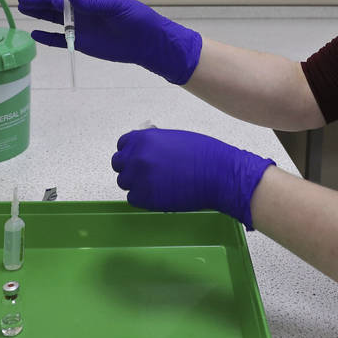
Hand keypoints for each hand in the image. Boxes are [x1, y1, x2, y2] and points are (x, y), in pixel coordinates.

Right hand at [17, 0, 201, 84]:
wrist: (148, 42)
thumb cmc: (136, 19)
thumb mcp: (116, 6)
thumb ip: (93, 3)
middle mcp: (82, 10)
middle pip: (55, 5)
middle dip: (39, 2)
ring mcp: (81, 26)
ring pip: (55, 20)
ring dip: (39, 15)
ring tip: (22, 9)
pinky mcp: (82, 42)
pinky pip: (61, 39)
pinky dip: (48, 38)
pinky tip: (35, 34)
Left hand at [111, 128, 274, 228]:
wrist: (218, 174)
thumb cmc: (205, 155)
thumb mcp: (175, 139)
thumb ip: (155, 144)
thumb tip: (147, 151)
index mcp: (144, 139)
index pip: (122, 145)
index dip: (130, 152)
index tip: (136, 158)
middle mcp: (137, 157)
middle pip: (118, 164)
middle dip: (130, 168)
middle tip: (145, 174)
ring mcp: (139, 178)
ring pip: (125, 183)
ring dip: (137, 184)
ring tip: (157, 185)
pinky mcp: (146, 198)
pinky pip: (134, 199)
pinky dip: (144, 198)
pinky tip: (160, 194)